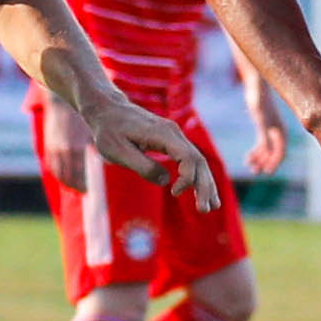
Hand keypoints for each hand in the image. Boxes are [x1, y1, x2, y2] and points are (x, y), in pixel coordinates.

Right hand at [37, 95, 90, 191]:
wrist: (62, 104)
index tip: (87, 191)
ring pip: (58, 172)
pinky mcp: (48, 147)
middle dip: (74, 185)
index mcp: (76, 148)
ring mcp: (54, 150)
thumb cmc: (82, 119)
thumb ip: (99, 148)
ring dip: (66, 181)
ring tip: (74, 187)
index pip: (78, 173)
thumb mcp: (92, 133)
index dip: (82, 184)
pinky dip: (58, 173)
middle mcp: (63, 151)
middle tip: (83, 191)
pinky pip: (51, 165)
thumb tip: (111, 162)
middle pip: (67, 176)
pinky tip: (64, 177)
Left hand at [81, 95, 223, 211]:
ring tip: (212, 206)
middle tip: (205, 210)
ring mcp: (175, 136)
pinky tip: (203, 192)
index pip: (188, 157)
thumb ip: (142, 166)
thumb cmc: (109, 131)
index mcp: (162, 133)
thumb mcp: (118, 151)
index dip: (187, 178)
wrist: (108, 110)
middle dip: (204, 186)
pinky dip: (198, 176)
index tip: (174, 193)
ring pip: (198, 161)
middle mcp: (174, 133)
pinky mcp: (172, 141)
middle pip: (198, 160)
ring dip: (205, 183)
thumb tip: (166, 181)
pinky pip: (190, 160)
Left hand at [243, 96, 289, 177]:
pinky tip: (248, 159)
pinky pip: (262, 144)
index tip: (266, 171)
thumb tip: (267, 150)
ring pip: (267, 150)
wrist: (256, 84)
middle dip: (266, 163)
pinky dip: (256, 152)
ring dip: (260, 159)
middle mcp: (277, 132)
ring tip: (250, 167)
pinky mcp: (263, 127)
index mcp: (280, 130)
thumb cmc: (259, 97)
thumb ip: (264, 133)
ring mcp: (271, 130)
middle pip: (274, 153)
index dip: (275, 162)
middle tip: (255, 172)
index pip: (281, 151)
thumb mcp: (260, 117)